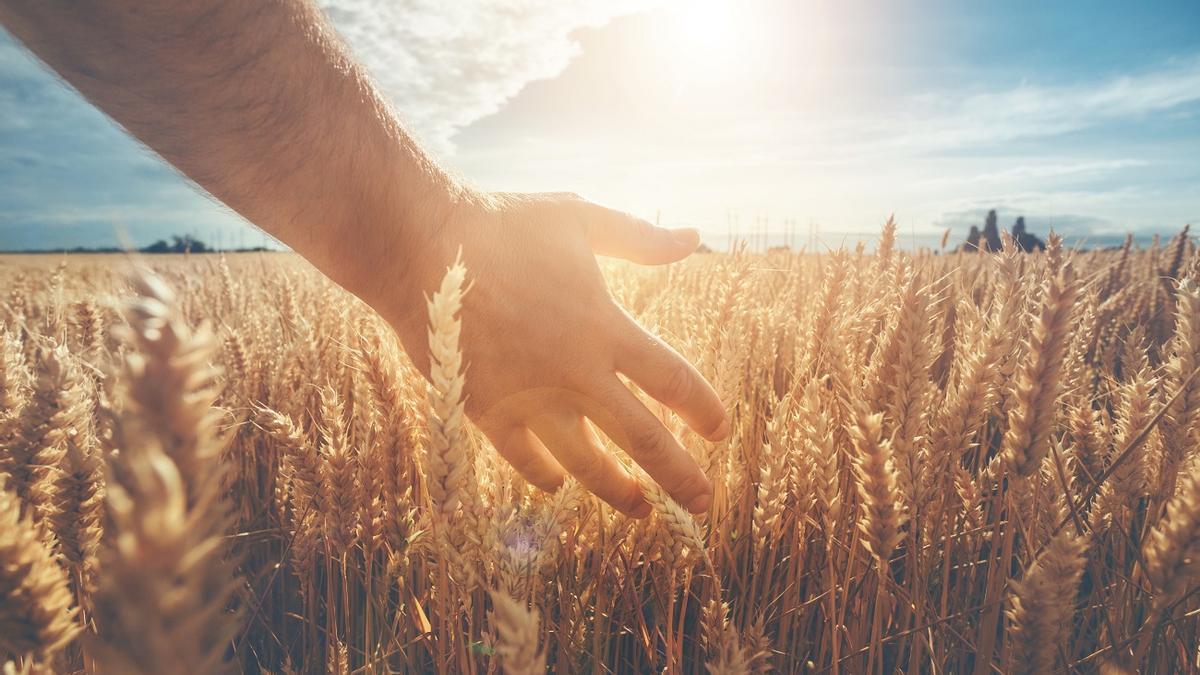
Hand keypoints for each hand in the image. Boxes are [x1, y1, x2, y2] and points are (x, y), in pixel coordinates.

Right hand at [378, 192, 729, 516]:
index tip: (720, 431)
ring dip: (617, 491)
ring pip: (585, 463)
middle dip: (679, 476)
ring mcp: (528, 398)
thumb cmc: (500, 224)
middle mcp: (573, 372)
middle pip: (643, 439)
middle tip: (704, 503)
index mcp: (603, 326)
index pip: (672, 381)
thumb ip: (640, 236)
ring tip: (641, 510)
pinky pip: (523, 458)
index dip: (703, 410)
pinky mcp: (485, 410)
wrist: (417, 245)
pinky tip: (559, 486)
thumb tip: (697, 239)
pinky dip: (545, 475)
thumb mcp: (578, 218)